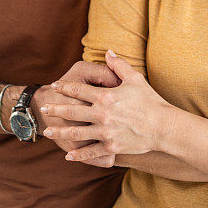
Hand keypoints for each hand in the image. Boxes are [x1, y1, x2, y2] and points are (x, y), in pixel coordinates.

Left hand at [43, 51, 169, 161]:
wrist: (163, 127)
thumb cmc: (150, 101)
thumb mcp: (135, 79)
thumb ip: (119, 65)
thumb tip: (108, 51)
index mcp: (106, 96)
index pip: (80, 89)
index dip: (65, 87)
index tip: (55, 85)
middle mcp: (102, 114)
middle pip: (72, 110)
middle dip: (56, 109)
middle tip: (43, 108)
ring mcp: (105, 132)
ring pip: (77, 132)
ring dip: (60, 132)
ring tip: (48, 131)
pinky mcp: (111, 147)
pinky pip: (91, 151)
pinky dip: (78, 154)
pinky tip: (68, 155)